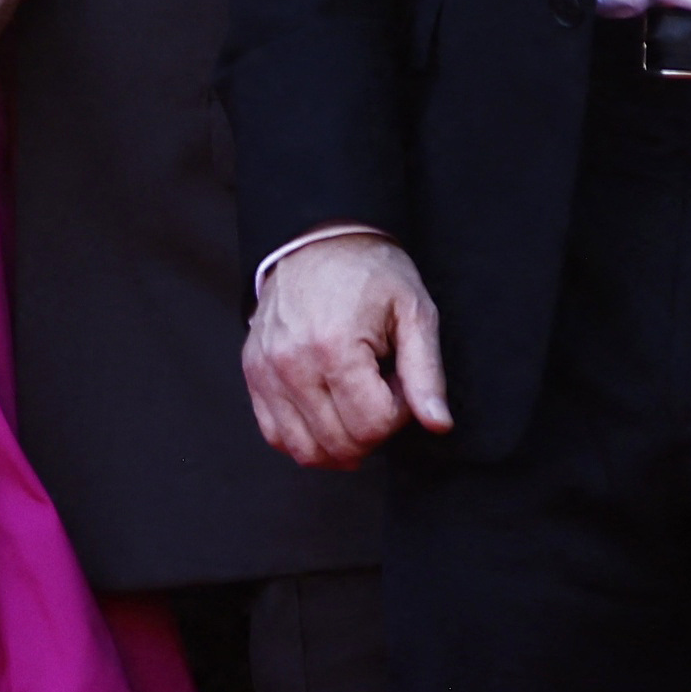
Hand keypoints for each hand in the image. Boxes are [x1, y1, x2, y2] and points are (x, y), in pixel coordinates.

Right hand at [240, 231, 451, 469]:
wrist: (318, 241)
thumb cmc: (371, 274)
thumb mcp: (414, 312)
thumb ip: (426, 373)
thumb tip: (438, 424)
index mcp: (333, 347)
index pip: (373, 425)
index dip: (399, 413)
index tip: (400, 380)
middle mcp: (290, 363)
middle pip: (341, 444)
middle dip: (372, 428)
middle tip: (380, 388)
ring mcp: (265, 370)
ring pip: (305, 450)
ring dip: (341, 442)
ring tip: (354, 403)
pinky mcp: (253, 373)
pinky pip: (276, 435)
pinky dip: (306, 439)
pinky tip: (327, 416)